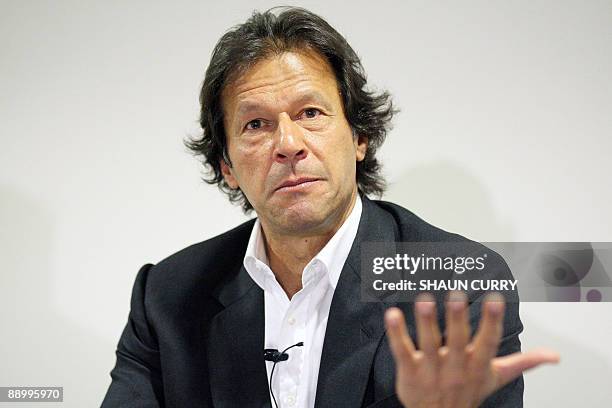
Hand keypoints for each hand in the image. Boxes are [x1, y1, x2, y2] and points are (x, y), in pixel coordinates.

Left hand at [384, 291, 559, 407]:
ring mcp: (431, 368)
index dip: (492, 321)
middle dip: (458, 318)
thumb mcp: (496, 377)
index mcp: (477, 364)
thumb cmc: (467, 392)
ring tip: (424, 300)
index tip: (495, 299)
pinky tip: (392, 315)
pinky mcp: (409, 370)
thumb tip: (553, 356)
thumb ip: (522, 363)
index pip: (487, 342)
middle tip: (457, 295)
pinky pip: (402, 350)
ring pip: (429, 343)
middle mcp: (455, 366)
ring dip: (427, 322)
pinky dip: (396, 334)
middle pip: (457, 340)